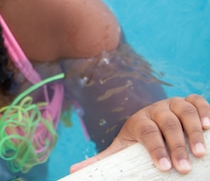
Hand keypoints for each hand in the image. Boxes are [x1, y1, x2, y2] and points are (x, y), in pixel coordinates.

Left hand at [71, 94, 209, 173]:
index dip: (155, 148)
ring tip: (201, 153)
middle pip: (167, 124)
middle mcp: (156, 109)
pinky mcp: (190, 102)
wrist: (152, 121)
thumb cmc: (138, 140)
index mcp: (138, 120)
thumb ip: (103, 159)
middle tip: (184, 168)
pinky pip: (199, 101)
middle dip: (176, 146)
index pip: (146, 132)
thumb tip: (74, 170)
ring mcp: (174, 104)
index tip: (164, 167)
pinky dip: (206, 111)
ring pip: (185, 111)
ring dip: (195, 131)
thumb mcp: (121, 148)